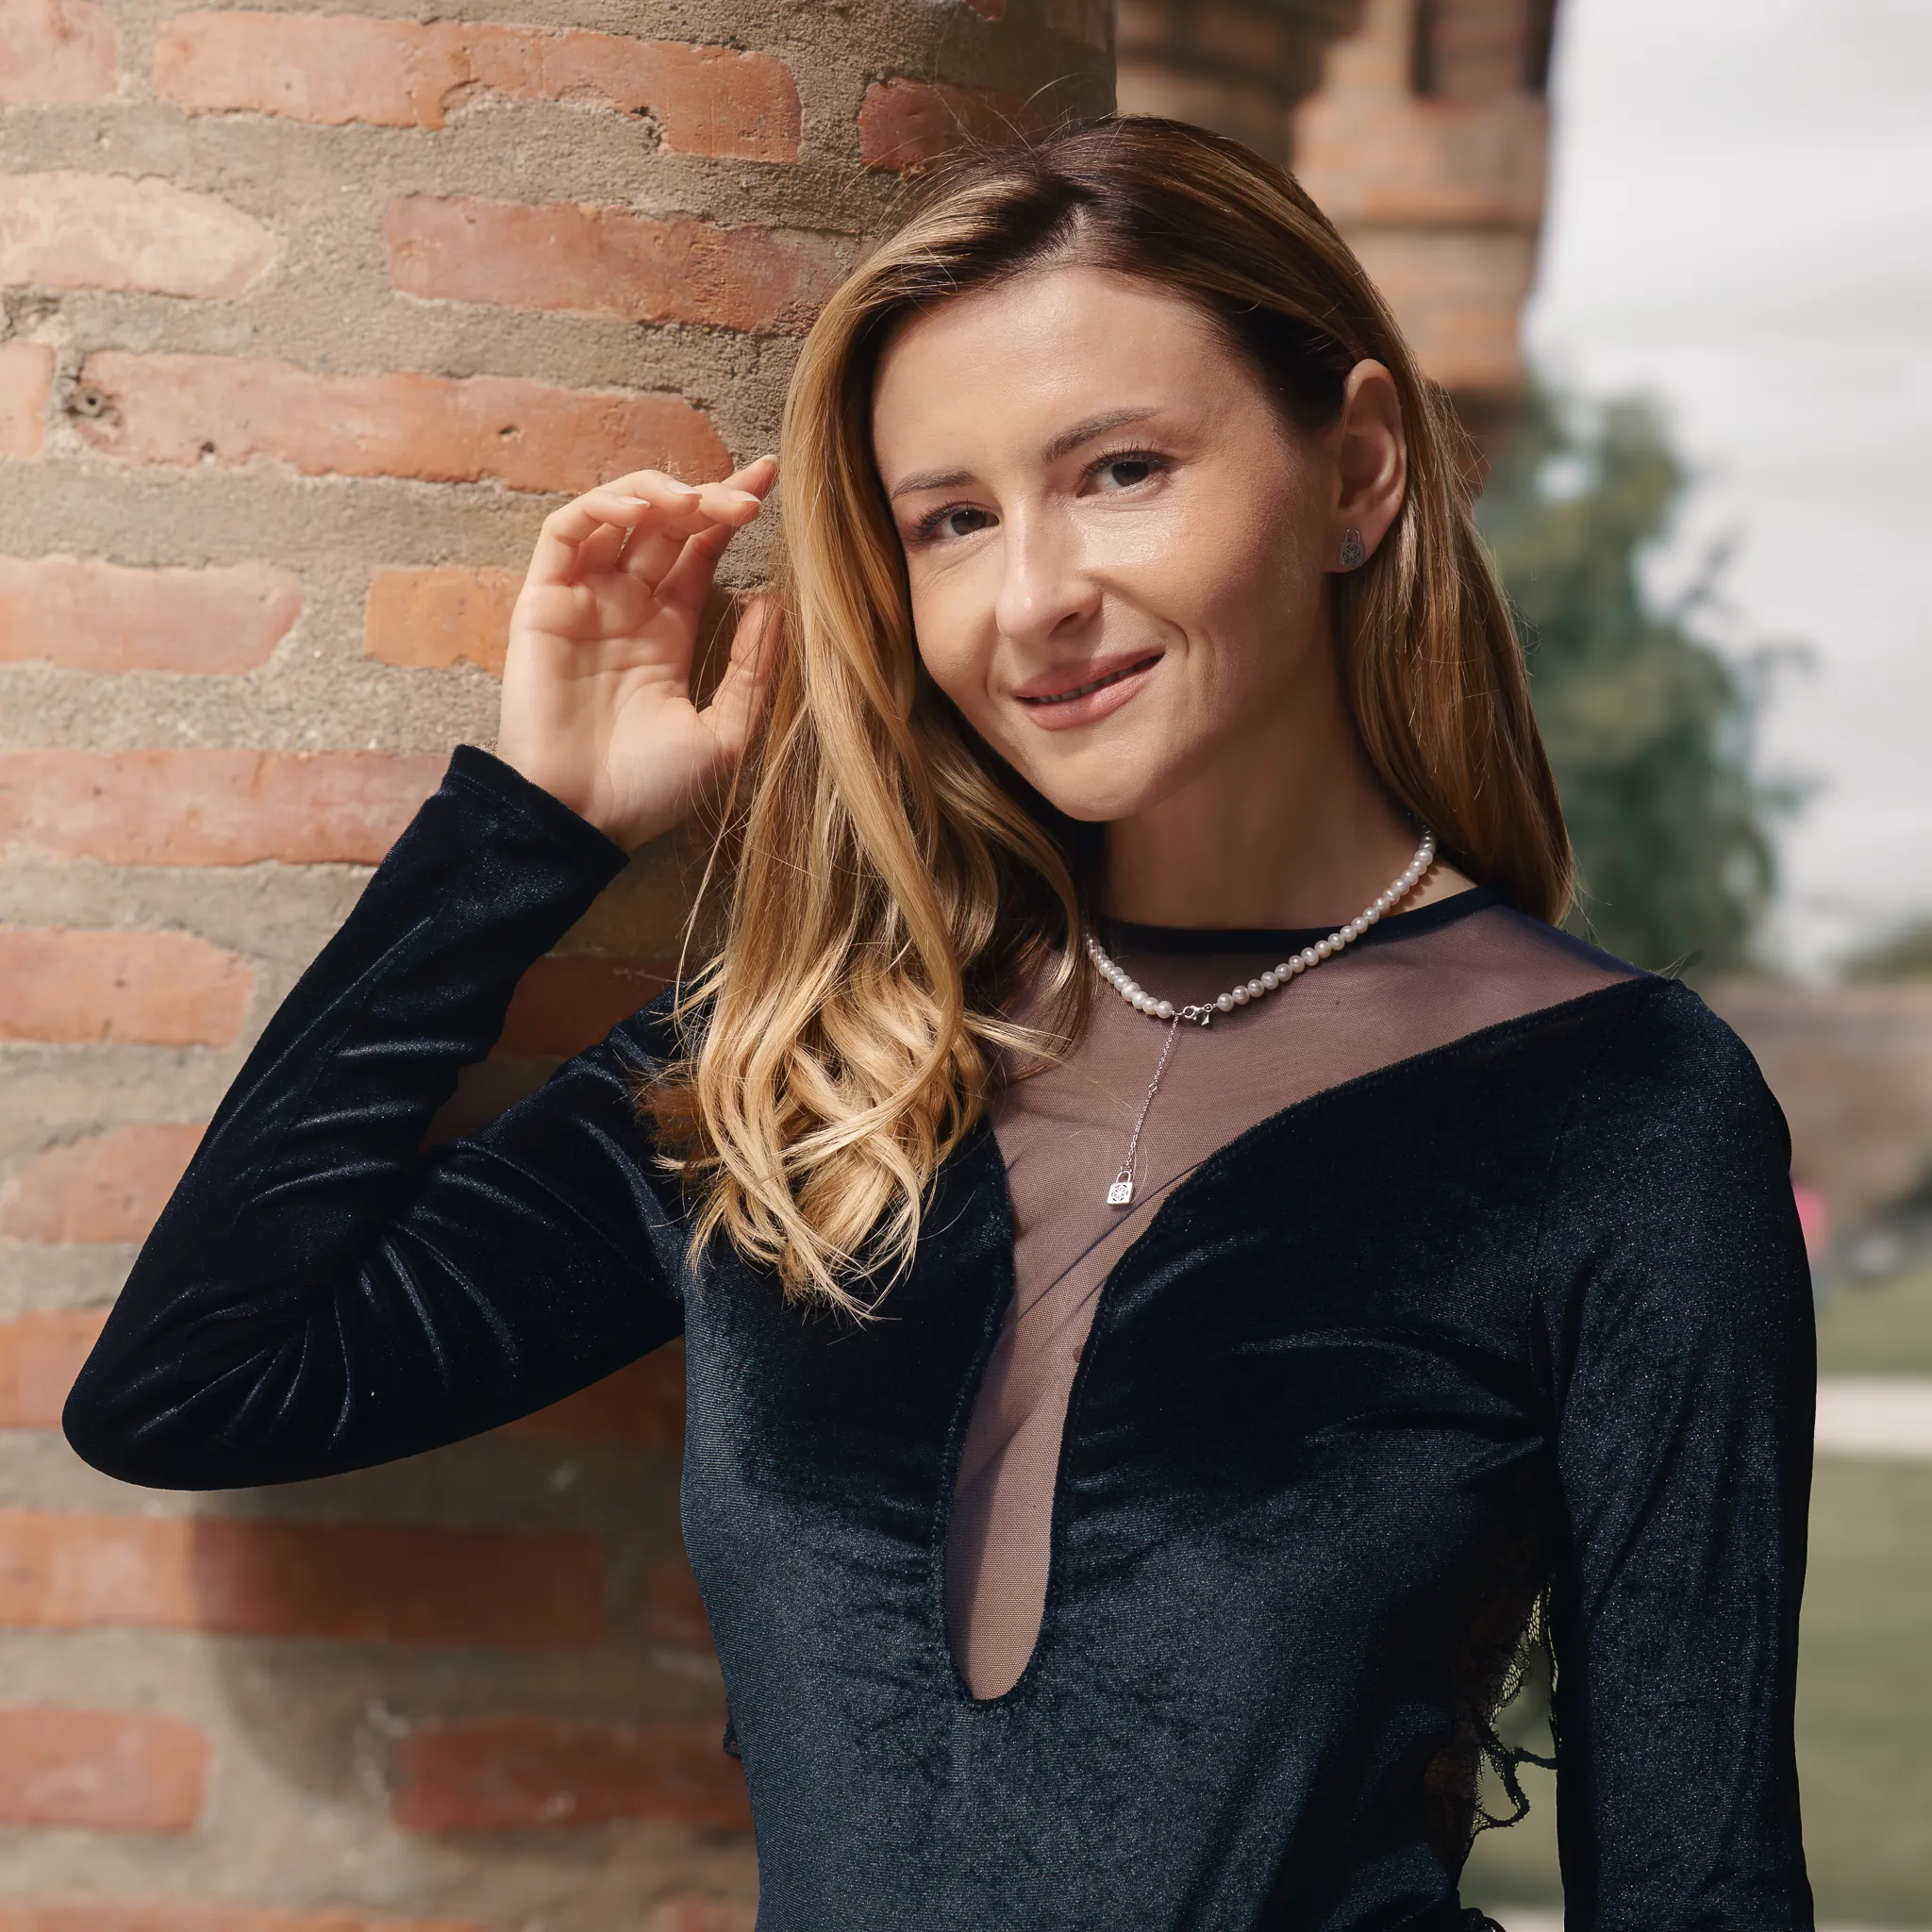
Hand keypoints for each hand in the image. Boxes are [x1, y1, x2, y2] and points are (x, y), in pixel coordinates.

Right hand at [495, 456, 779, 848]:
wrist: (582, 819)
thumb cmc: (649, 790)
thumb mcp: (723, 734)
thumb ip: (751, 670)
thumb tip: (774, 602)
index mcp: (667, 632)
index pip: (699, 551)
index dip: (728, 512)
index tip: (768, 480)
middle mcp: (626, 607)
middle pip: (666, 526)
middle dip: (707, 497)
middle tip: (748, 495)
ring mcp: (583, 600)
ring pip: (617, 516)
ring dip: (657, 493)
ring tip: (697, 501)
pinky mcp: (543, 602)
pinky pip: (565, 533)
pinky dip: (601, 506)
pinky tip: (642, 509)